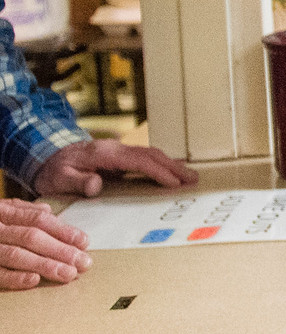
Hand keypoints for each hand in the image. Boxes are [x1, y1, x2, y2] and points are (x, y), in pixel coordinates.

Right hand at [0, 199, 91, 288]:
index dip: (63, 231)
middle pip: (31, 237)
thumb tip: (46, 211)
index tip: (84, 242)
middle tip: (83, 263)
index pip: (37, 220)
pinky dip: (14, 277)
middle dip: (60, 250)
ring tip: (68, 274)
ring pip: (15, 254)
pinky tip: (33, 280)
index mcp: (1, 212)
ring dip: (44, 264)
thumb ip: (20, 211)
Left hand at [33, 139, 196, 197]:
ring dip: (172, 165)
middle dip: (174, 167)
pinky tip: (172, 170)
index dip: (159, 171)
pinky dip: (161, 163)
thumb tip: (96, 185)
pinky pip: (145, 158)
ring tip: (189, 176)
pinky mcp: (119, 156)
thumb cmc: (52, 169)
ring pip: (151, 154)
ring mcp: (118, 150)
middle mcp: (115, 149)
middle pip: (151, 154)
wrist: (43, 154)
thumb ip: (77, 182)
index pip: (139, 160)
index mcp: (104, 153)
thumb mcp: (58, 179)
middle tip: (193, 180)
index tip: (174, 183)